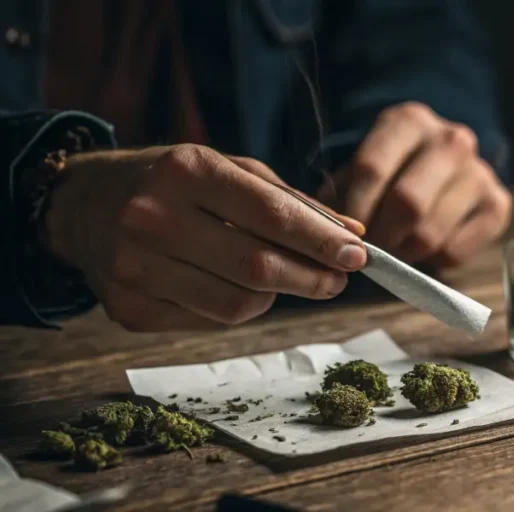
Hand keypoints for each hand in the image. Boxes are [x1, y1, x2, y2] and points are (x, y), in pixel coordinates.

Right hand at [44, 145, 366, 331]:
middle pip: (257, 267)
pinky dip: (237, 308)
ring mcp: (134, 268)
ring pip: (237, 305)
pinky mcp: (129, 310)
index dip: (321, 241)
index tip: (357, 255)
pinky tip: (233, 286)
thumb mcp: (230, 171)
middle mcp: (152, 217)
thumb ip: (293, 202)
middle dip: (312, 278)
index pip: (270, 214)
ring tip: (285, 279)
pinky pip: (210, 322)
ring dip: (277, 297)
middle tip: (337, 279)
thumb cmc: (173, 183)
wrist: (83, 205)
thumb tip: (354, 235)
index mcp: (185, 170)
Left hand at [317, 102, 511, 266]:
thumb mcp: (363, 168)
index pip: (371, 169)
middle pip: (407, 202)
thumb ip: (343, 196)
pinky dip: (433, 262)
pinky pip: (456, 250)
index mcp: (410, 121)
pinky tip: (425, 251)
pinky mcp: (498, 204)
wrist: (444, 168)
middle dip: (381, 237)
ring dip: (404, 253)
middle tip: (369, 253)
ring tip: (394, 253)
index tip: (343, 236)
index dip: (353, 211)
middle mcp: (451, 140)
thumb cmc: (392, 172)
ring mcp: (480, 171)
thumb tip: (332, 235)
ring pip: (431, 232)